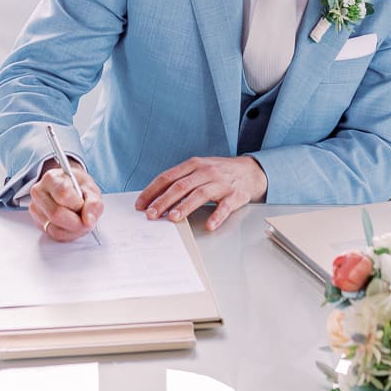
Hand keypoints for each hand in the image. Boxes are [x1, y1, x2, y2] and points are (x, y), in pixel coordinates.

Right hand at [28, 159, 103, 242]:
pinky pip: (53, 235)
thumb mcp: (91, 189)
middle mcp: (39, 192)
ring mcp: (36, 208)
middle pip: (56, 214)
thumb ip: (94, 203)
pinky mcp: (37, 222)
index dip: (78, 205)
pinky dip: (67, 234)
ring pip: (55, 229)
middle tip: (87, 220)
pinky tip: (73, 226)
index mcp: (51, 178)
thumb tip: (88, 221)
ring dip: (73, 230)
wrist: (68, 187)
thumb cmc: (78, 186)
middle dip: (77, 222)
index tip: (85, 205)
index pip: (63, 194)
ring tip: (80, 222)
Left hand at [136, 155, 267, 231]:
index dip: (153, 190)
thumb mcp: (199, 169)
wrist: (250, 171)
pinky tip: (210, 225)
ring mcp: (221, 183)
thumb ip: (181, 181)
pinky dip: (217, 216)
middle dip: (164, 201)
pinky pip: (225, 206)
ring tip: (173, 218)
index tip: (141, 204)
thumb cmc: (219, 172)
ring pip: (200, 194)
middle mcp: (206, 171)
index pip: (168, 177)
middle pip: (181, 186)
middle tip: (151, 215)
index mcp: (194, 164)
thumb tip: (156, 198)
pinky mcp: (235, 195)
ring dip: (185, 207)